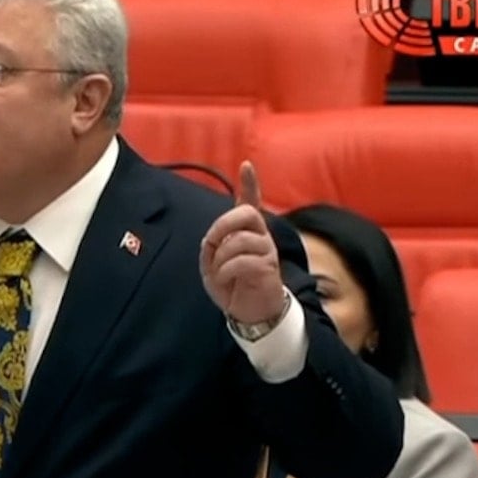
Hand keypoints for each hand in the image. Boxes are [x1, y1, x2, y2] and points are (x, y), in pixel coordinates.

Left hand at [200, 161, 285, 326]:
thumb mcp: (211, 266)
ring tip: (219, 272)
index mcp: (246, 232)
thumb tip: (212, 240)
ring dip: (221, 257)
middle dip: (222, 225)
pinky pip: (242, 261)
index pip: (250, 202)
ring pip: (240, 241)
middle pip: (246, 214)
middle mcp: (260, 236)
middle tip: (212, 242)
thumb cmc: (231, 284)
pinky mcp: (268, 268)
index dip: (249, 184)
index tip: (246, 165)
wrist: (249, 311)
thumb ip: (210, 248)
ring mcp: (266, 251)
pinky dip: (226, 271)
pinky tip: (226, 279)